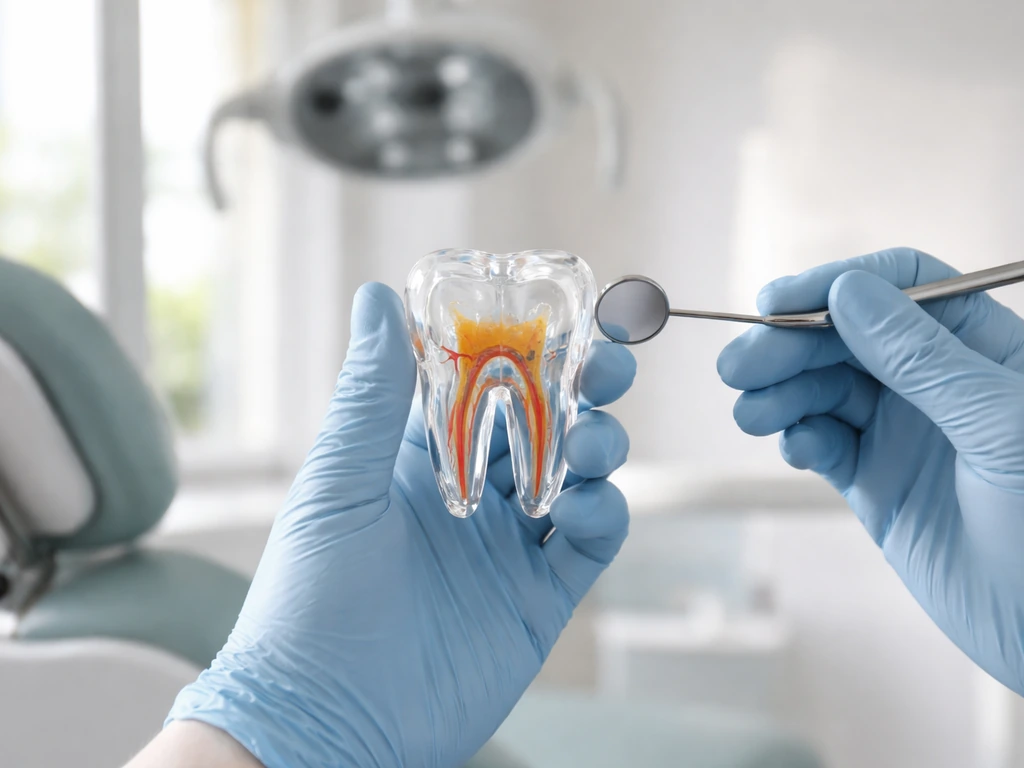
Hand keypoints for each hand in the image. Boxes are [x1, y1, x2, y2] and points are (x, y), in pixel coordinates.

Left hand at [164, 283, 634, 767]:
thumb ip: (372, 394)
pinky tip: (587, 507)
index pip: (483, 386)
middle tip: (608, 365)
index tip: (558, 313)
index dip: (522, 348)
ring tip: (592, 444)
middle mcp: (470, 496)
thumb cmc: (310, 599)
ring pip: (575, 476)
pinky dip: (602, 515)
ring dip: (597, 447)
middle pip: (543, 424)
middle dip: (581, 389)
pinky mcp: (537, 598)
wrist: (326, 719)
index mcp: (420, 461)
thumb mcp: (339, 484)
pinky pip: (589, 544)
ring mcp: (506, 547)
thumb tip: (378, 297)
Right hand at [717, 247, 1023, 696]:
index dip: (835, 286)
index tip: (776, 302)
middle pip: (845, 336)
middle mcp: (937, 381)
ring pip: (822, 387)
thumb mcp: (998, 426)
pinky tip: (796, 448)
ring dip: (780, 393)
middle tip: (739, 366)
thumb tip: (847, 292)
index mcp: (982, 348)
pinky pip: (821, 442)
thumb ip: (921, 357)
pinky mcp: (874, 481)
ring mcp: (903, 430)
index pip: (900, 288)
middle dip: (786, 345)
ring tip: (752, 415)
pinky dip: (798, 438)